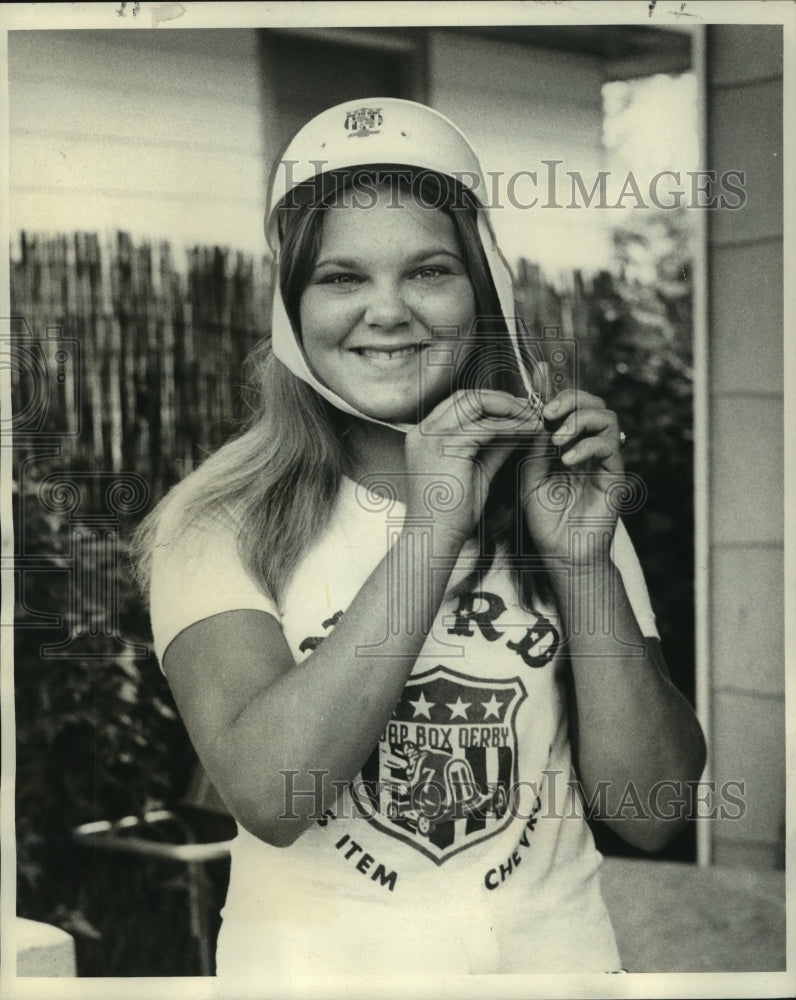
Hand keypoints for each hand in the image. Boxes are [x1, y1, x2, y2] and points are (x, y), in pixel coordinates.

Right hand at [404, 389, 532, 548]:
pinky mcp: (446, 446)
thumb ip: (494, 448)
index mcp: (424, 436)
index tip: (519, 412)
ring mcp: (431, 436)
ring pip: (476, 403)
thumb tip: (518, 429)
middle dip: (502, 400)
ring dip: (509, 409)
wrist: (435, 537)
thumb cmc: (452, 514)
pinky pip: (486, 426)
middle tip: (530, 410)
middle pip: (467, 396)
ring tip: (533, 419)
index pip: (460, 404)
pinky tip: (529, 431)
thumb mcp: (477, 471)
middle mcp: (423, 431)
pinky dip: (511, 426)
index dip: (491, 404)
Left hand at [520, 389, 624, 564]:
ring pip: (607, 417)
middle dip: (570, 399)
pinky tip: (568, 460)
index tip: (539, 373)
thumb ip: (534, 447)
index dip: (557, 387)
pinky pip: (610, 446)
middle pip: (593, 402)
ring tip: (558, 441)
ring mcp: (604, 460)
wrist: (563, 554)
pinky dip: (588, 446)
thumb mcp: (530, 477)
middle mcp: (589, 447)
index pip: (569, 406)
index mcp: (568, 444)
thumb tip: (534, 414)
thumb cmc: (546, 520)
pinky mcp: (615, 475)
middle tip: (547, 413)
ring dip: (580, 420)